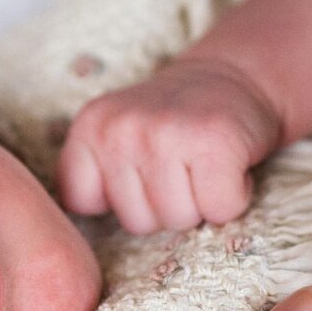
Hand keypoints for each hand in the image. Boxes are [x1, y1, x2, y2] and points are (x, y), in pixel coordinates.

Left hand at [59, 56, 283, 230]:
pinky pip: (220, 210)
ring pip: (178, 220)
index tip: (142, 171)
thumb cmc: (174, 124)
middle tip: (181, 165)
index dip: (120, 199)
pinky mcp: (215, 144)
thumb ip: (91, 171)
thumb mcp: (114, 135)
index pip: (83, 204)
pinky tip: (227, 167)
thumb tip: (78, 230)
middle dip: (164, 205)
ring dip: (200, 203)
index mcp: (90, 126)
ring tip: (202, 165)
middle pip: (137, 223)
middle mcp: (122, 128)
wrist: (233, 80)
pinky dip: (233, 198)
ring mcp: (166, 134)